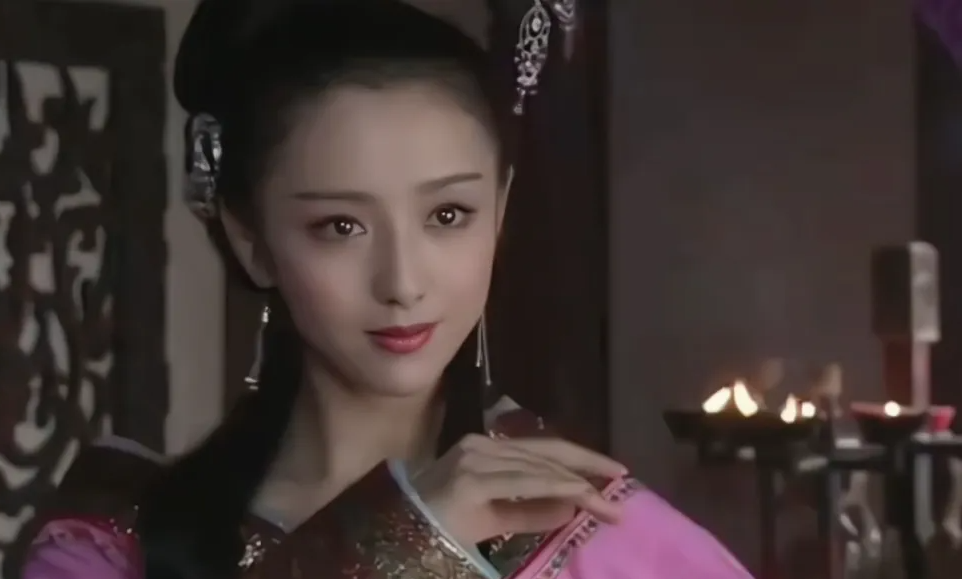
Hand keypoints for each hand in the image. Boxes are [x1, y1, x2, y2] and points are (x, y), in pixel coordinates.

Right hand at [411, 434, 625, 544]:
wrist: (397, 538)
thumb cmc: (439, 527)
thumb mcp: (493, 519)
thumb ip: (530, 512)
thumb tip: (570, 508)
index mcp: (485, 449)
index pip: (542, 450)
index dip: (580, 460)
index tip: (612, 474)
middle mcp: (481, 446)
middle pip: (547, 451)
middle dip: (588, 467)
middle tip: (622, 482)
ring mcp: (475, 458)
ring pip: (539, 467)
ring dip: (578, 484)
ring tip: (606, 502)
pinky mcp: (471, 478)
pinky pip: (523, 481)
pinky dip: (555, 486)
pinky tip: (579, 494)